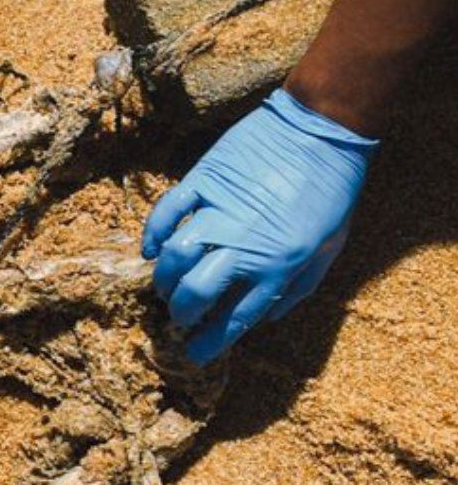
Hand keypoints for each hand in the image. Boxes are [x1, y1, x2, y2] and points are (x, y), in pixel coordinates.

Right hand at [140, 88, 376, 363]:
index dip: (210, 340)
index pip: (235, 316)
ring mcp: (220, 211)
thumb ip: (299, 286)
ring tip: (163, 283)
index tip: (194, 353)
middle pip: (198, 291)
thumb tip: (269, 316)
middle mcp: (245, 245)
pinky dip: (154, 232)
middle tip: (176, 315)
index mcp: (278, 267)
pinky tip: (152, 247)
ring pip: (177, 255)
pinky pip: (169, 212)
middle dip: (181, 311)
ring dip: (164, 276)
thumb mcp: (329, 249)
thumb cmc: (333, 192)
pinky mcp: (203, 180)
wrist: (323, 131)